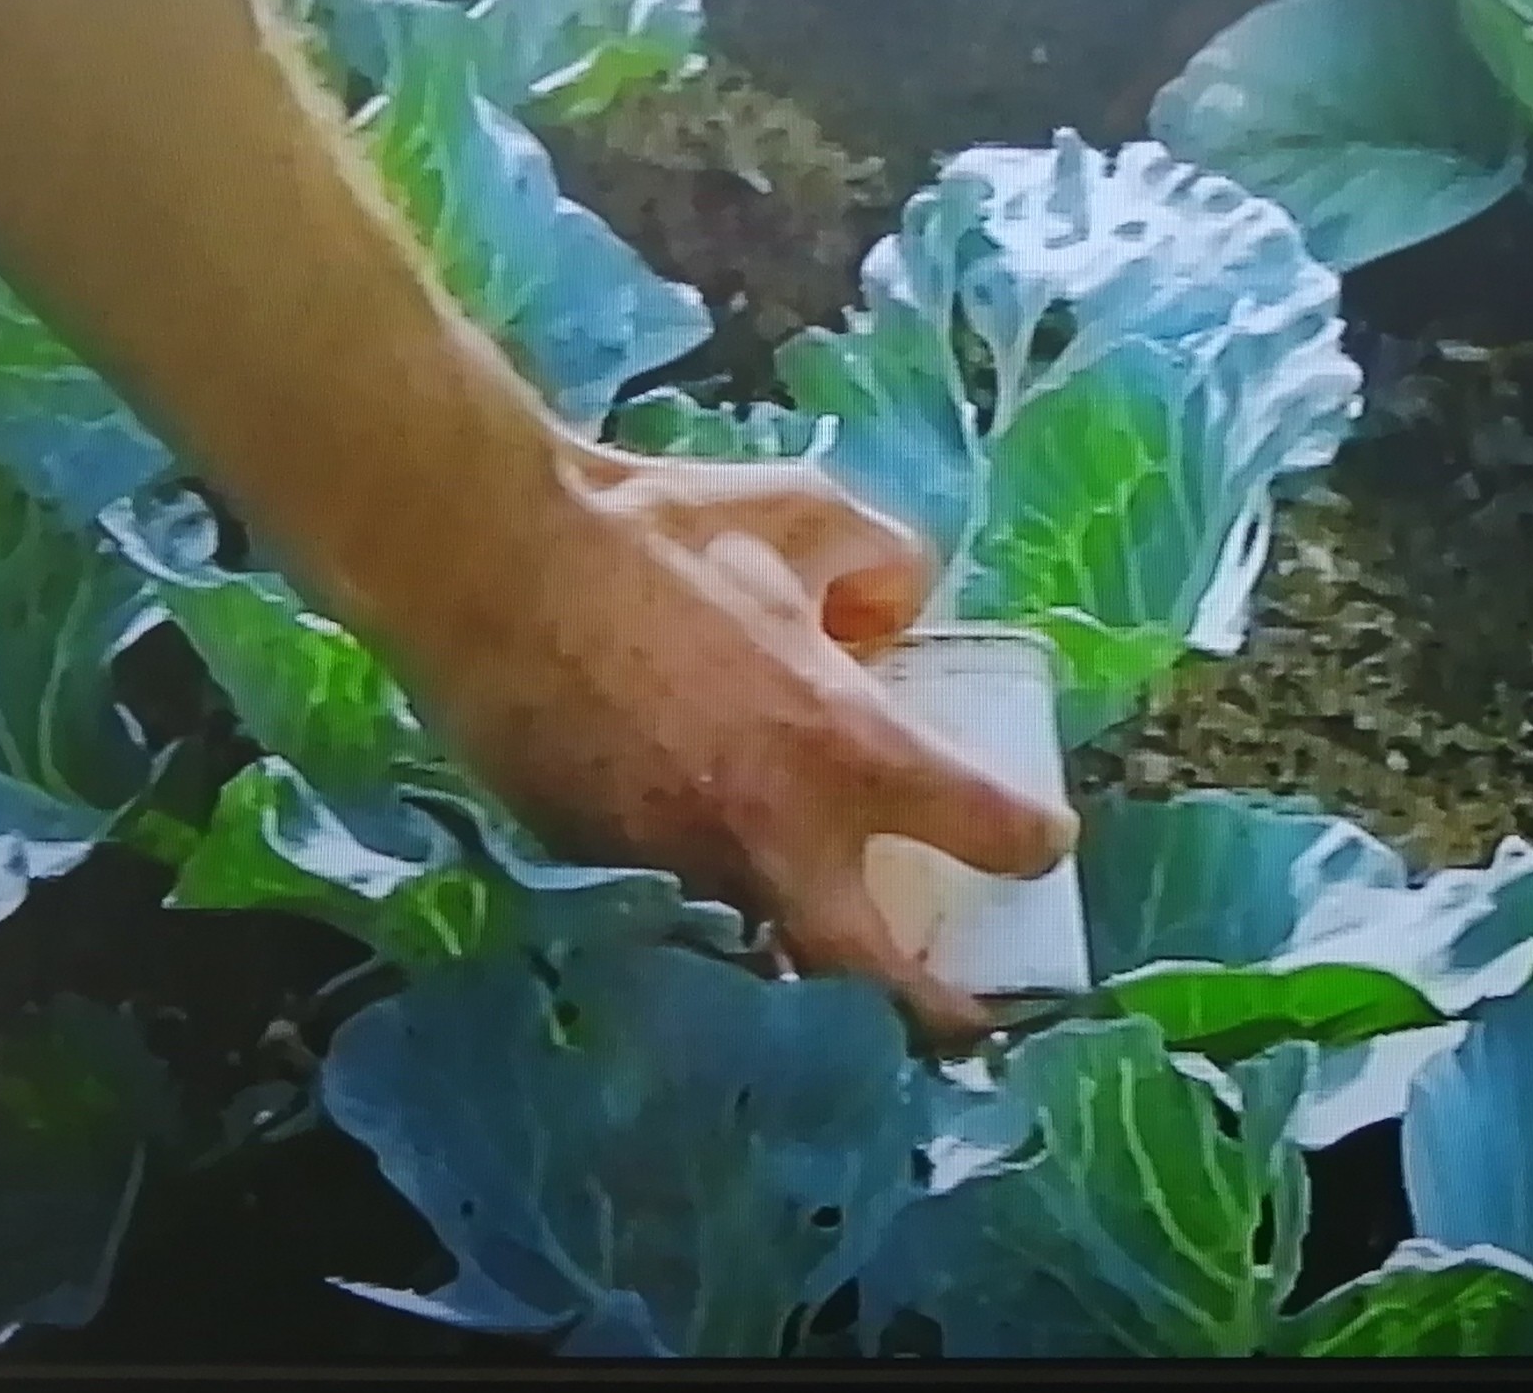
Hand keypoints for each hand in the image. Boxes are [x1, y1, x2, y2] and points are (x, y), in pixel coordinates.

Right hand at [369, 442, 1079, 1044]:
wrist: (491, 565)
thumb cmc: (653, 533)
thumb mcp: (801, 511)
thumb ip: (880, 561)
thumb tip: (899, 609)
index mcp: (847, 746)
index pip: (987, 824)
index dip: (1032, 839)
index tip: (1041, 843)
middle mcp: (777, 837)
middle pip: (880, 979)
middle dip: (935, 1015)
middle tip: (964, 1021)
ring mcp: (683, 870)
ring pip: (770, 954)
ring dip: (809, 962)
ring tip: (831, 953)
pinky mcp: (600, 874)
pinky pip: (679, 908)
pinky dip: (706, 898)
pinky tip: (704, 861)